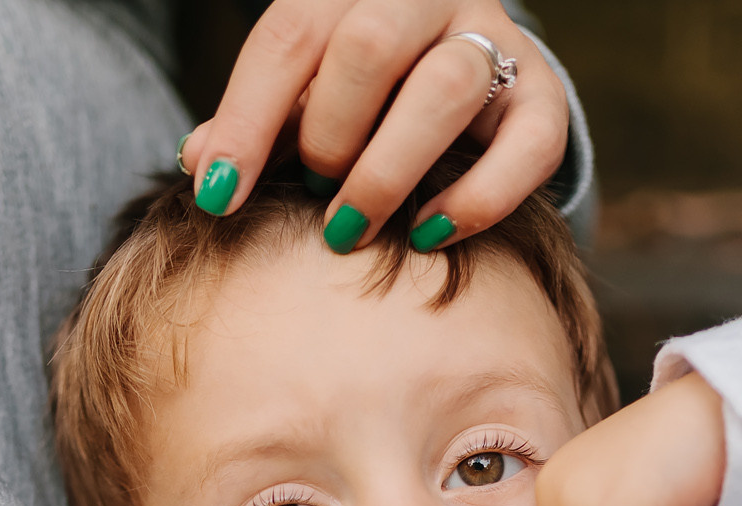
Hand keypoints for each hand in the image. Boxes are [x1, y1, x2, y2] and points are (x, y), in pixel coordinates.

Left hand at [182, 0, 566, 250]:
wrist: (465, 86)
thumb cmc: (359, 99)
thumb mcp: (301, 100)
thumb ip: (254, 127)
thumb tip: (199, 163)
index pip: (290, 36)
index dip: (246, 119)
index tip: (218, 194)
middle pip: (370, 45)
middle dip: (329, 136)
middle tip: (315, 194)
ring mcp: (492, 41)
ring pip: (446, 86)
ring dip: (388, 169)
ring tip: (351, 225)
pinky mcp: (543, 96)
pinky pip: (527, 144)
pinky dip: (477, 198)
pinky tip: (427, 233)